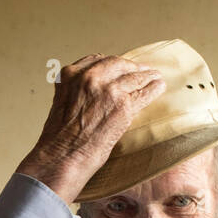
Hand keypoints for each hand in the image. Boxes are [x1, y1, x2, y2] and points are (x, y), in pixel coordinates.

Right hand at [16, 53, 166, 204]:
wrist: (62, 156)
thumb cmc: (58, 140)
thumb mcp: (60, 104)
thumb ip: (75, 93)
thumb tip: (91, 97)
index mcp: (70, 75)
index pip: (96, 60)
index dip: (111, 65)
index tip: (119, 68)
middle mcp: (89, 77)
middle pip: (118, 64)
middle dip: (131, 67)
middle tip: (141, 71)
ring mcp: (108, 90)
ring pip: (133, 76)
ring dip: (146, 76)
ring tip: (155, 78)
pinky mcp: (123, 105)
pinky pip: (143, 92)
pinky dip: (153, 89)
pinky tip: (159, 87)